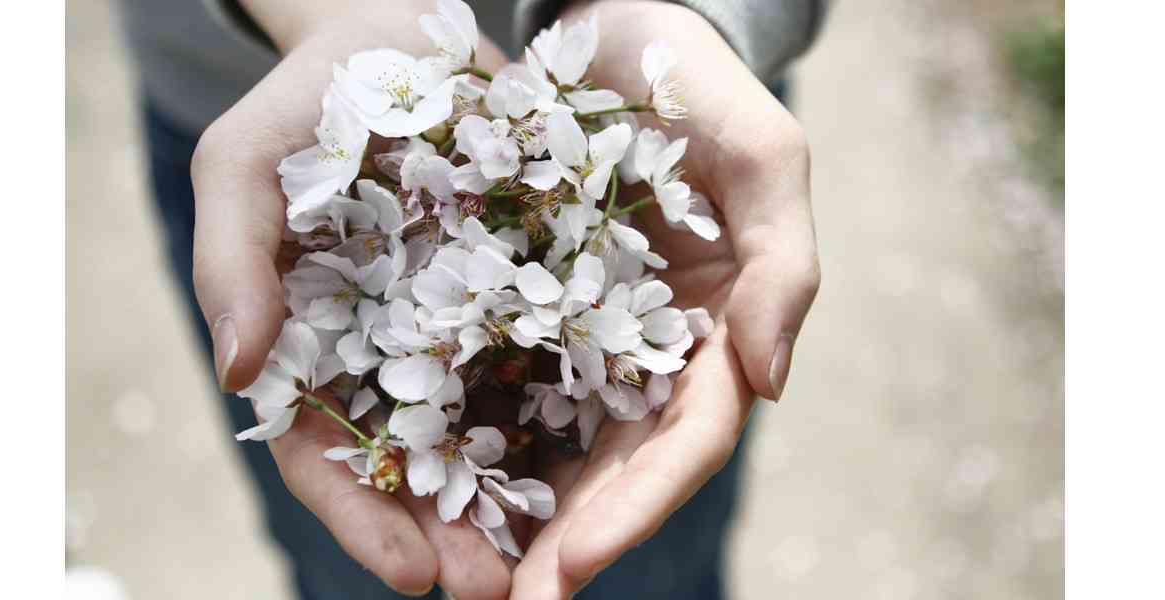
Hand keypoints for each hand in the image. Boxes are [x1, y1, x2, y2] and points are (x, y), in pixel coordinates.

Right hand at [189, 3, 516, 596]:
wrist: (395, 32)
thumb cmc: (306, 102)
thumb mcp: (245, 165)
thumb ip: (231, 261)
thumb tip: (242, 371)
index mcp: (312, 344)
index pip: (324, 453)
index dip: (363, 519)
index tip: (412, 578)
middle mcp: (387, 350)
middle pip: (414, 464)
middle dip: (452, 535)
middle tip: (501, 593)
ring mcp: (457, 324)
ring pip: (486, 430)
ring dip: (518, 501)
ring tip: (561, 559)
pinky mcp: (524, 286)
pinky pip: (549, 358)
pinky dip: (570, 414)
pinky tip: (609, 460)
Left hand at [509, 2, 819, 597]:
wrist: (611, 22)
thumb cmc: (693, 80)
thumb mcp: (762, 151)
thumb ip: (784, 262)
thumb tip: (769, 384)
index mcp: (720, 328)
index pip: (687, 443)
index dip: (634, 511)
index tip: (567, 568)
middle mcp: (655, 347)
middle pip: (618, 467)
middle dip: (567, 540)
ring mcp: (589, 331)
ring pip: (558, 442)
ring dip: (515, 514)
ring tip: (457, 573)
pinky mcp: (527, 302)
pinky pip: (500, 378)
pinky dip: (472, 435)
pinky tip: (426, 480)